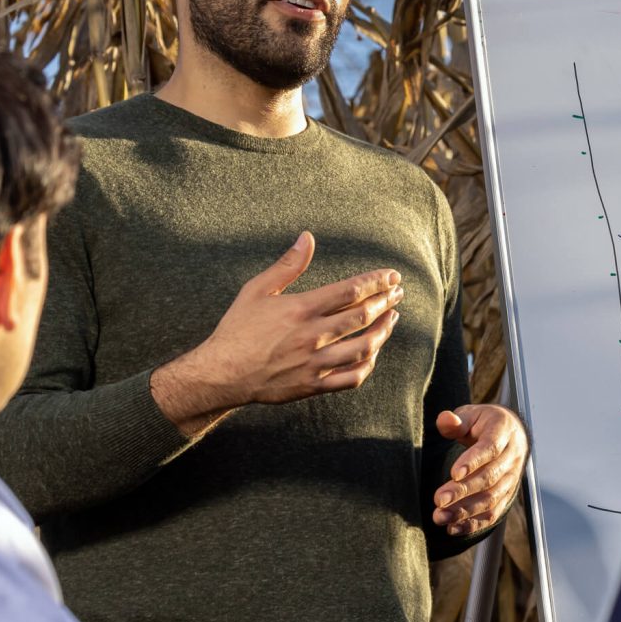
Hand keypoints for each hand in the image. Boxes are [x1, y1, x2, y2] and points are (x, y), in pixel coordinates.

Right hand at [153, 233, 402, 433]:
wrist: (222, 374)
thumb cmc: (237, 329)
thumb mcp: (256, 290)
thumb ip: (287, 265)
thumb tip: (307, 237)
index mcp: (301, 309)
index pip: (350, 290)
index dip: (375, 281)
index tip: (391, 275)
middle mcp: (312, 335)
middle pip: (362, 316)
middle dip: (385, 301)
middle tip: (398, 292)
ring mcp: (315, 362)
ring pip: (363, 347)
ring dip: (383, 331)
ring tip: (392, 318)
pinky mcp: (313, 384)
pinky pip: (351, 378)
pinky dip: (367, 365)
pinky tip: (372, 353)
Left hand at [433, 404, 526, 536]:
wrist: (511, 433)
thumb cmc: (484, 423)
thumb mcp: (470, 415)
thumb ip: (455, 421)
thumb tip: (445, 420)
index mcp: (504, 430)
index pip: (490, 448)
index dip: (473, 461)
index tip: (454, 473)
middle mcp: (513, 455)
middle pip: (490, 477)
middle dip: (463, 491)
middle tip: (439, 500)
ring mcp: (513, 477)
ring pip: (492, 498)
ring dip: (466, 511)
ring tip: (440, 517)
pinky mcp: (508, 494)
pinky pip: (494, 512)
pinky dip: (474, 523)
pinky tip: (454, 528)